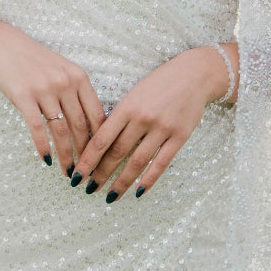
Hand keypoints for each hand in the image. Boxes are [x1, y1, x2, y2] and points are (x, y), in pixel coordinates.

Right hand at [0, 17, 105, 174]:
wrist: (7, 45)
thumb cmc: (38, 62)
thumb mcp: (64, 71)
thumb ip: (78, 93)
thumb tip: (92, 126)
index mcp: (80, 78)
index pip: (97, 114)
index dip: (102, 139)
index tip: (102, 158)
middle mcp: (65, 83)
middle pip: (81, 126)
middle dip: (85, 153)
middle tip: (86, 172)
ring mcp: (45, 90)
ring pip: (61, 130)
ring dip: (66, 155)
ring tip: (68, 172)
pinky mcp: (24, 97)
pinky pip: (37, 127)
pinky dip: (43, 146)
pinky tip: (46, 160)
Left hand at [70, 43, 236, 202]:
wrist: (194, 74)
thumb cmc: (160, 83)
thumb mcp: (135, 94)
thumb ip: (121, 117)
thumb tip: (100, 143)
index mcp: (127, 106)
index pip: (101, 138)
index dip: (87, 160)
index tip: (77, 175)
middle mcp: (143, 118)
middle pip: (117, 153)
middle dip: (101, 174)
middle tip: (89, 188)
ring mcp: (162, 128)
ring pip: (137, 162)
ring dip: (122, 182)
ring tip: (111, 196)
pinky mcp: (180, 136)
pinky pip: (162, 163)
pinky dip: (149, 180)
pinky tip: (138, 192)